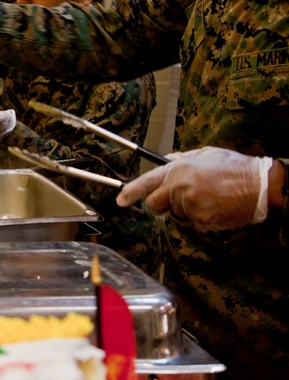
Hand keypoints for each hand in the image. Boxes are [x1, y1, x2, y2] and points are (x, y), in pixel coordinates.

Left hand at [116, 147, 273, 231]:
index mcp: (177, 169)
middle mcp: (179, 187)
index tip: (120, 200)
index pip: (146, 182)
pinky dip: (203, 220)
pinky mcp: (202, 220)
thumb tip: (166, 162)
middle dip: (161, 206)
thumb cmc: (234, 168)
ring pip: (177, 216)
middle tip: (178, 201)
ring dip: (188, 212)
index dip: (130, 192)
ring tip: (209, 199)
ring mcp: (189, 205)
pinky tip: (217, 208)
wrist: (259, 185)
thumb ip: (182, 160)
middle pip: (154, 205)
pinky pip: (194, 224)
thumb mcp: (205, 154)